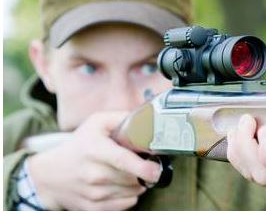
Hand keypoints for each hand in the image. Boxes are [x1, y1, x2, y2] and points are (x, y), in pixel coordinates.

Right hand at [28, 111, 160, 209]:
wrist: (51, 175)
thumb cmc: (79, 145)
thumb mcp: (96, 123)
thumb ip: (121, 118)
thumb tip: (144, 119)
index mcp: (95, 150)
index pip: (122, 161)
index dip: (143, 167)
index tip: (156, 169)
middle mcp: (94, 174)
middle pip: (132, 178)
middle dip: (144, 172)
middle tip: (144, 163)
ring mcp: (93, 194)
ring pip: (132, 192)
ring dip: (138, 183)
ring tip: (129, 172)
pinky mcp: (94, 208)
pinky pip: (125, 204)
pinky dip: (130, 194)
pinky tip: (122, 184)